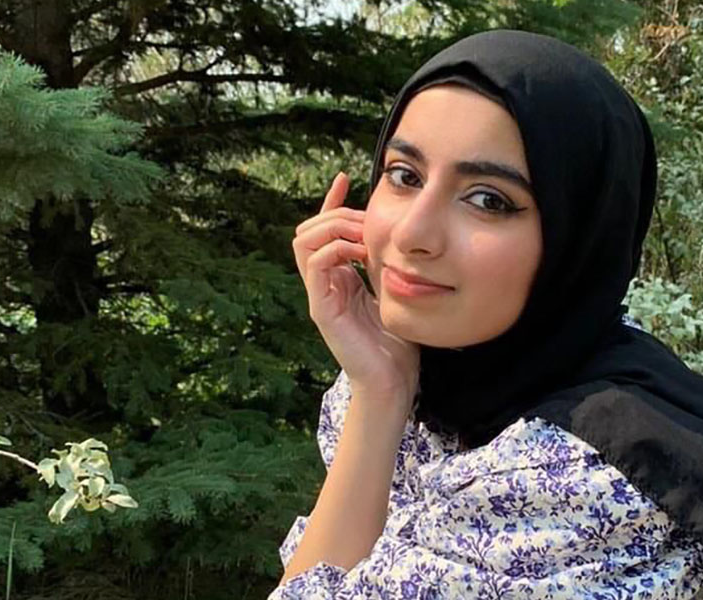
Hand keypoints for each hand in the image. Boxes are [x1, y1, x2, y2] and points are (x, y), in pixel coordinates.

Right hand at [293, 172, 419, 414]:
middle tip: (365, 217)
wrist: (393, 380)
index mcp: (339, 277)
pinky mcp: (321, 309)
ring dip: (332, 227)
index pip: (323, 230)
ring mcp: (319, 295)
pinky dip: (334, 249)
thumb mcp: (394, 289)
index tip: (345, 177)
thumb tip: (396, 231)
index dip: (331, 202)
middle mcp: (324, 283)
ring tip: (361, 232)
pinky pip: (315, 265)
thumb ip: (386, 263)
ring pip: (304, 242)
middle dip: (335, 213)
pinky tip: (360, 252)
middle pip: (308, 230)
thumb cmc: (397, 340)